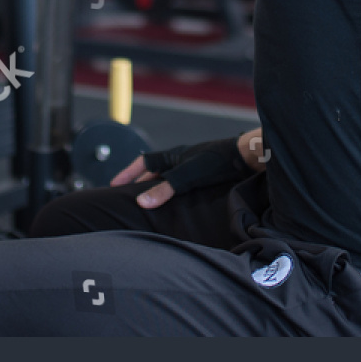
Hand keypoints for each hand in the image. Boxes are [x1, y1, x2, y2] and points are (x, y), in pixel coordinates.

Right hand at [108, 136, 252, 209]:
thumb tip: (141, 201)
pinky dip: (174, 195)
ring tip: (148, 204)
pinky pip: (182, 186)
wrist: (245, 158)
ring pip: (169, 179)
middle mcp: (181, 160)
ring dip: (158, 190)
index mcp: (173, 156)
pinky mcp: (204, 177)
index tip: (114, 185)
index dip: (128, 173)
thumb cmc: (217, 161)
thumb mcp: (187, 176)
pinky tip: (175, 205)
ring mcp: (193, 168)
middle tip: (127, 197)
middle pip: (154, 172)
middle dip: (140, 183)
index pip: (144, 162)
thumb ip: (165, 189)